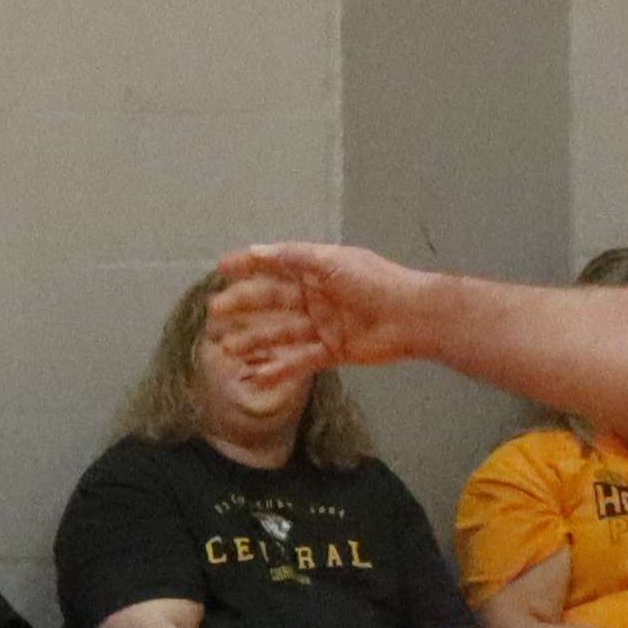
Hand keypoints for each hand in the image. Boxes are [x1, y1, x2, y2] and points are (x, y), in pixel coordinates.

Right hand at [207, 243, 443, 380]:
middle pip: (272, 302)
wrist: (413, 317)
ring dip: (254, 340)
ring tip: (227, 348)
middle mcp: (316, 296)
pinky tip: (256, 376)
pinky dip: (278, 368)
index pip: (275, 265)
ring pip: (280, 333)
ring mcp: (323, 325)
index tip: (221, 269)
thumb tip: (258, 251)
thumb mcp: (332, 262)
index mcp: (317, 270)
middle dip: (243, 306)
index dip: (249, 266)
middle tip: (214, 313)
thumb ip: (294, 257)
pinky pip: (299, 360)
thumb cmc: (375, 282)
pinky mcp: (331, 351)